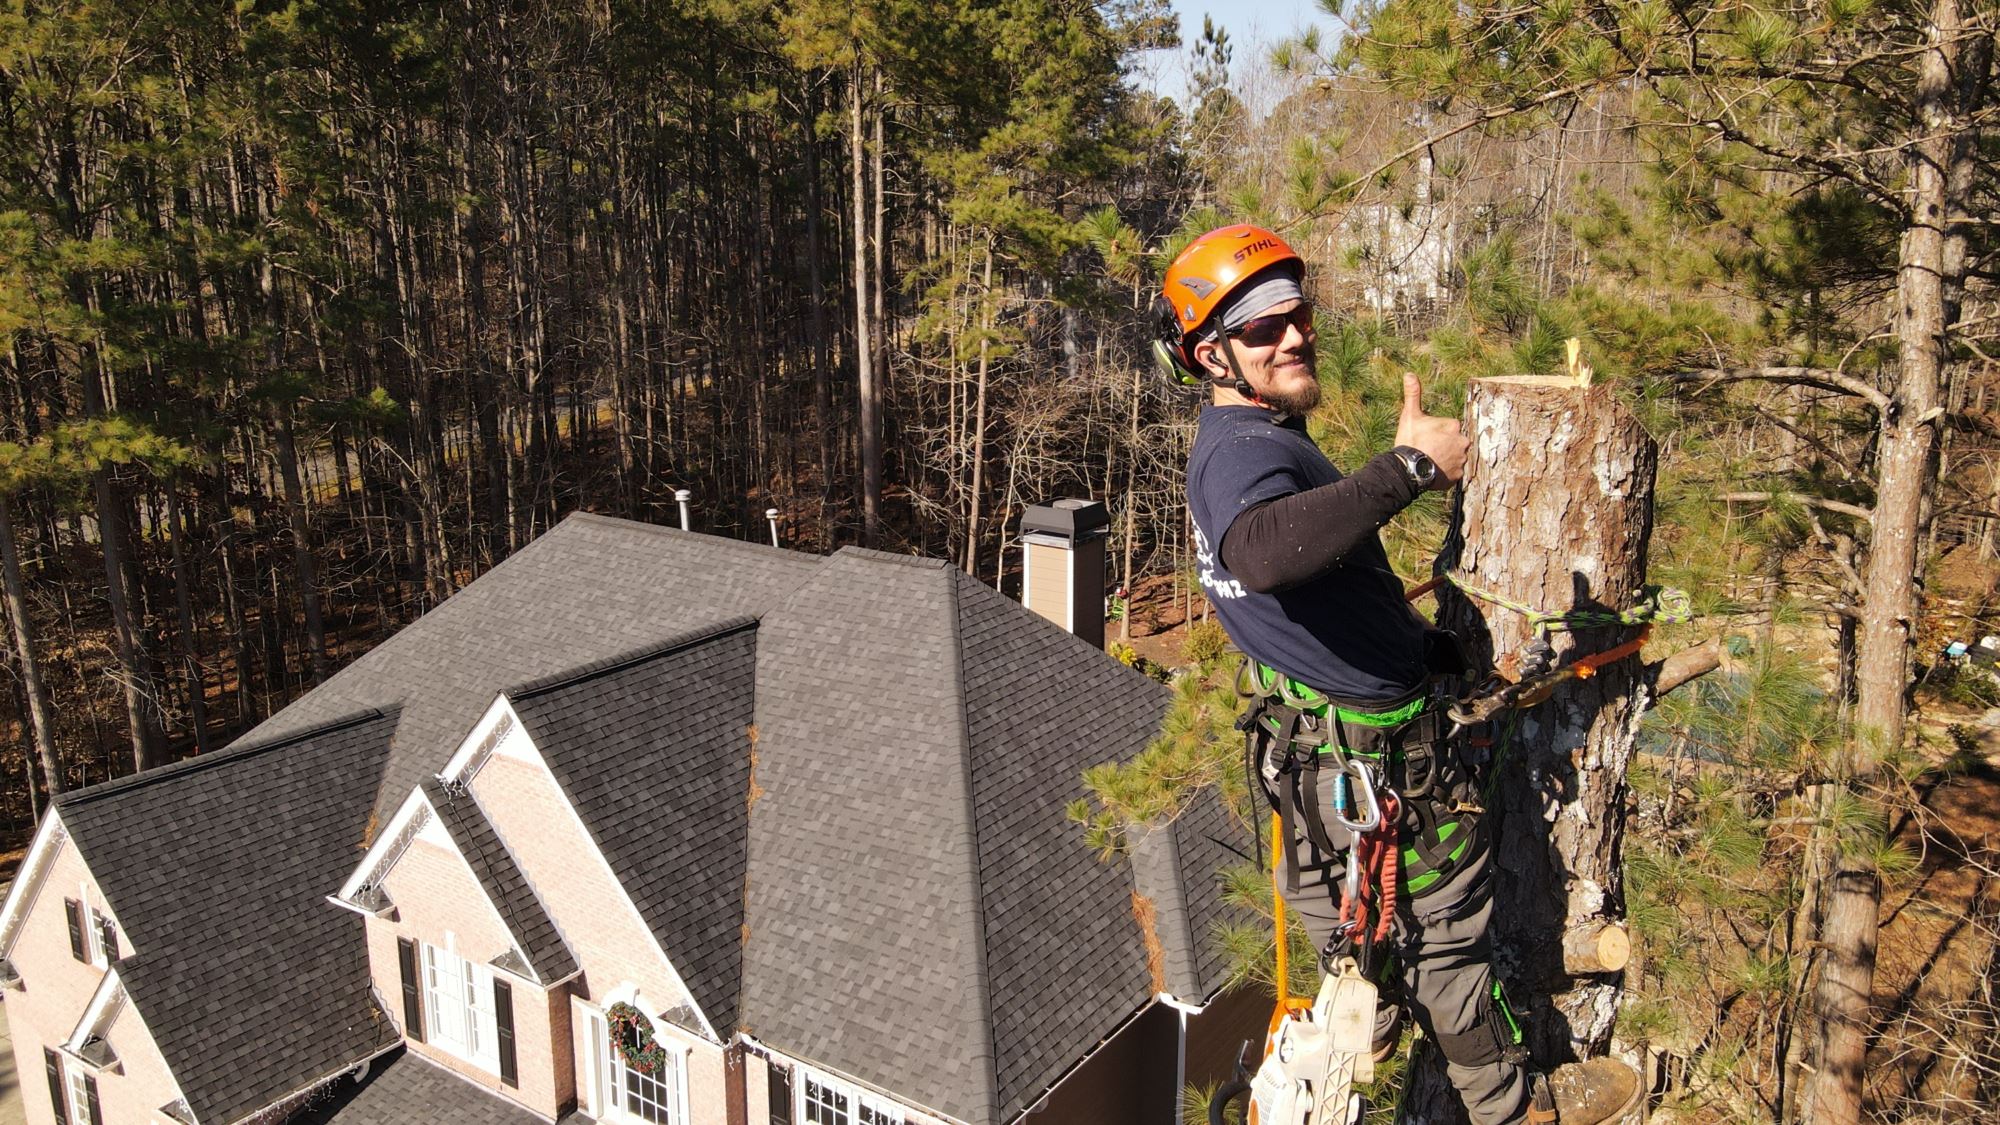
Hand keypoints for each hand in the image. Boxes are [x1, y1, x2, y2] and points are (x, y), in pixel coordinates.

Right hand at [1393, 373, 1466, 489]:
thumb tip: (1409, 374)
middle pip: (1454, 442)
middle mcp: (1462, 442)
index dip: (1436, 433)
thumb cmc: (1411, 441)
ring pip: (1455, 457)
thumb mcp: (1410, 415)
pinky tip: (1434, 471)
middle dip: (1444, 446)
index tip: (1425, 438)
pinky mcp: (1458, 475)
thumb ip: (1413, 395)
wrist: (1408, 469)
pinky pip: (1454, 472)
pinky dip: (1446, 473)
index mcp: (1453, 425)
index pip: (1448, 428)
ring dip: (1446, 459)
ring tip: (1430, 462)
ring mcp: (1461, 460)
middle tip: (1428, 451)